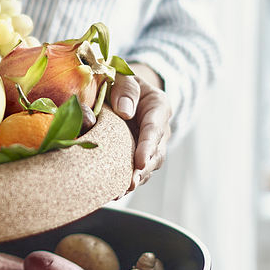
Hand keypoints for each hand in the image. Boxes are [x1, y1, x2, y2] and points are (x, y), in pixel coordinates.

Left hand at [110, 66, 171, 191]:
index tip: (140, 162)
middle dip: (143, 170)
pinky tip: (112, 193)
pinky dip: (124, 182)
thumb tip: (125, 111)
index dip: (148, 147)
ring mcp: (149, 145)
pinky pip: (134, 170)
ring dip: (134, 180)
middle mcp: (157, 130)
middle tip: (130, 184)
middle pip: (155, 154)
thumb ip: (126, 88)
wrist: (122, 89)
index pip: (155, 129)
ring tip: (118, 193)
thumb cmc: (122, 80)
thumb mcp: (124, 75)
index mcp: (158, 108)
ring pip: (147, 166)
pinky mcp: (137, 155)